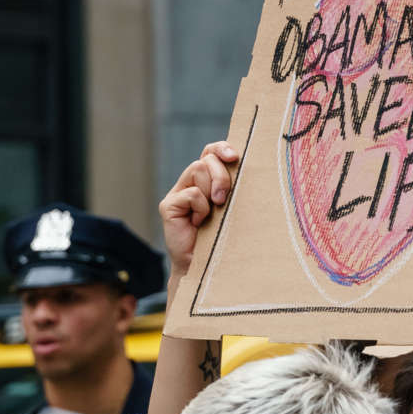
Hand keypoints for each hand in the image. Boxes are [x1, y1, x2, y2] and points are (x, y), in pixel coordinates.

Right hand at [159, 141, 237, 280]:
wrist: (202, 265)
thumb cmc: (222, 235)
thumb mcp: (232, 206)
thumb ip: (233, 186)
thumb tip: (244, 166)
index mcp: (206, 179)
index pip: (211, 151)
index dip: (221, 148)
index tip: (235, 157)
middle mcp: (189, 182)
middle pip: (206, 159)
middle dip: (221, 176)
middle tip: (224, 199)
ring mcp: (177, 193)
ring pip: (198, 170)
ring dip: (212, 190)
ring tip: (213, 212)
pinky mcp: (168, 205)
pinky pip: (191, 193)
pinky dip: (201, 207)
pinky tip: (198, 223)